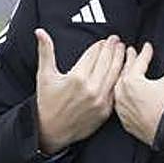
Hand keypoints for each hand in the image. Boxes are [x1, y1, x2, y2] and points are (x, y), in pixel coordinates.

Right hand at [35, 29, 124, 154]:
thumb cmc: (47, 102)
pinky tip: (123, 71)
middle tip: (117, 40)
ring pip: (115, 75)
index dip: (100, 45)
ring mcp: (100, 101)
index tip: (105, 40)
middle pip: (107, 62)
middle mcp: (90, 89)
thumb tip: (40, 32)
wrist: (50, 130)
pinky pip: (116, 91)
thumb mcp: (45, 75)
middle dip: (113, 49)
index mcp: (76, 78)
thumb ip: (46, 51)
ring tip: (123, 51)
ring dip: (120, 61)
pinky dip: (120, 79)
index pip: (93, 55)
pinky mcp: (105, 111)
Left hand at [114, 42, 163, 144]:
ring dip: (123, 77)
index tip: (147, 46)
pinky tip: (124, 94)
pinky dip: (122, 96)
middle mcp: (121, 93)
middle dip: (129, 61)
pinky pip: (119, 104)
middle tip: (130, 51)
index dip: (145, 53)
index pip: (138, 62)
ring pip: (118, 88)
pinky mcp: (124, 120)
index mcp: (131, 81)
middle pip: (125, 72)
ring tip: (126, 70)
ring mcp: (121, 108)